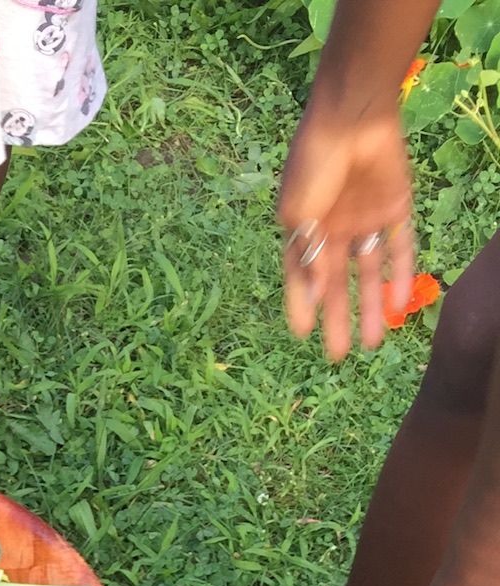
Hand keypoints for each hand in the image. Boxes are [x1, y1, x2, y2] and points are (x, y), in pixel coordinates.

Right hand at [278, 101, 414, 359]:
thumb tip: (317, 295)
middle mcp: (335, 229)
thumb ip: (308, 254)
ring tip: (372, 343)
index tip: (303, 335)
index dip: (302, 306)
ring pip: (369, 273)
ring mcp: (366, 220)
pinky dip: (400, 276)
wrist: (354, 114)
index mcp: (305, 229)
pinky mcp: (396, 208)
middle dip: (338, 319)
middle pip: (338, 284)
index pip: (302, 278)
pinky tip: (399, 304)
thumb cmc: (315, 161)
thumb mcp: (299, 211)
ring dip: (370, 307)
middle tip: (338, 357)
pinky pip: (400, 249)